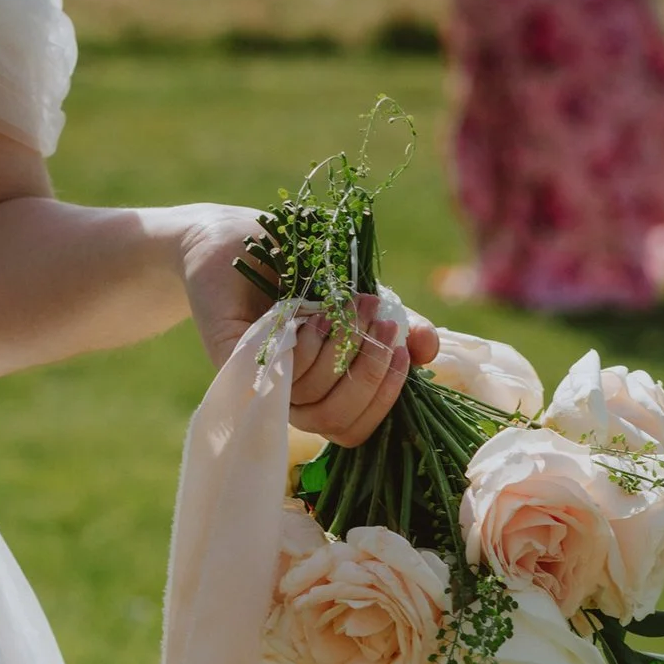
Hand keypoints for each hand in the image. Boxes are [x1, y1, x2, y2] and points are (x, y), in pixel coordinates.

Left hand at [175, 205, 440, 446]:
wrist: (241, 236)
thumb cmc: (304, 268)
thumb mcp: (362, 296)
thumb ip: (399, 325)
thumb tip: (429, 351)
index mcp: (325, 391)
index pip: (356, 428)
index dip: (385, 400)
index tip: (403, 354)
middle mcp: (293, 397)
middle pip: (338, 421)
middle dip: (369, 373)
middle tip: (381, 323)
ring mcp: (262, 384)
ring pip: (313, 401)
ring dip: (340, 352)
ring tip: (347, 305)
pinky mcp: (234, 364)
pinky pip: (282, 375)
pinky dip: (307, 345)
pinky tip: (315, 312)